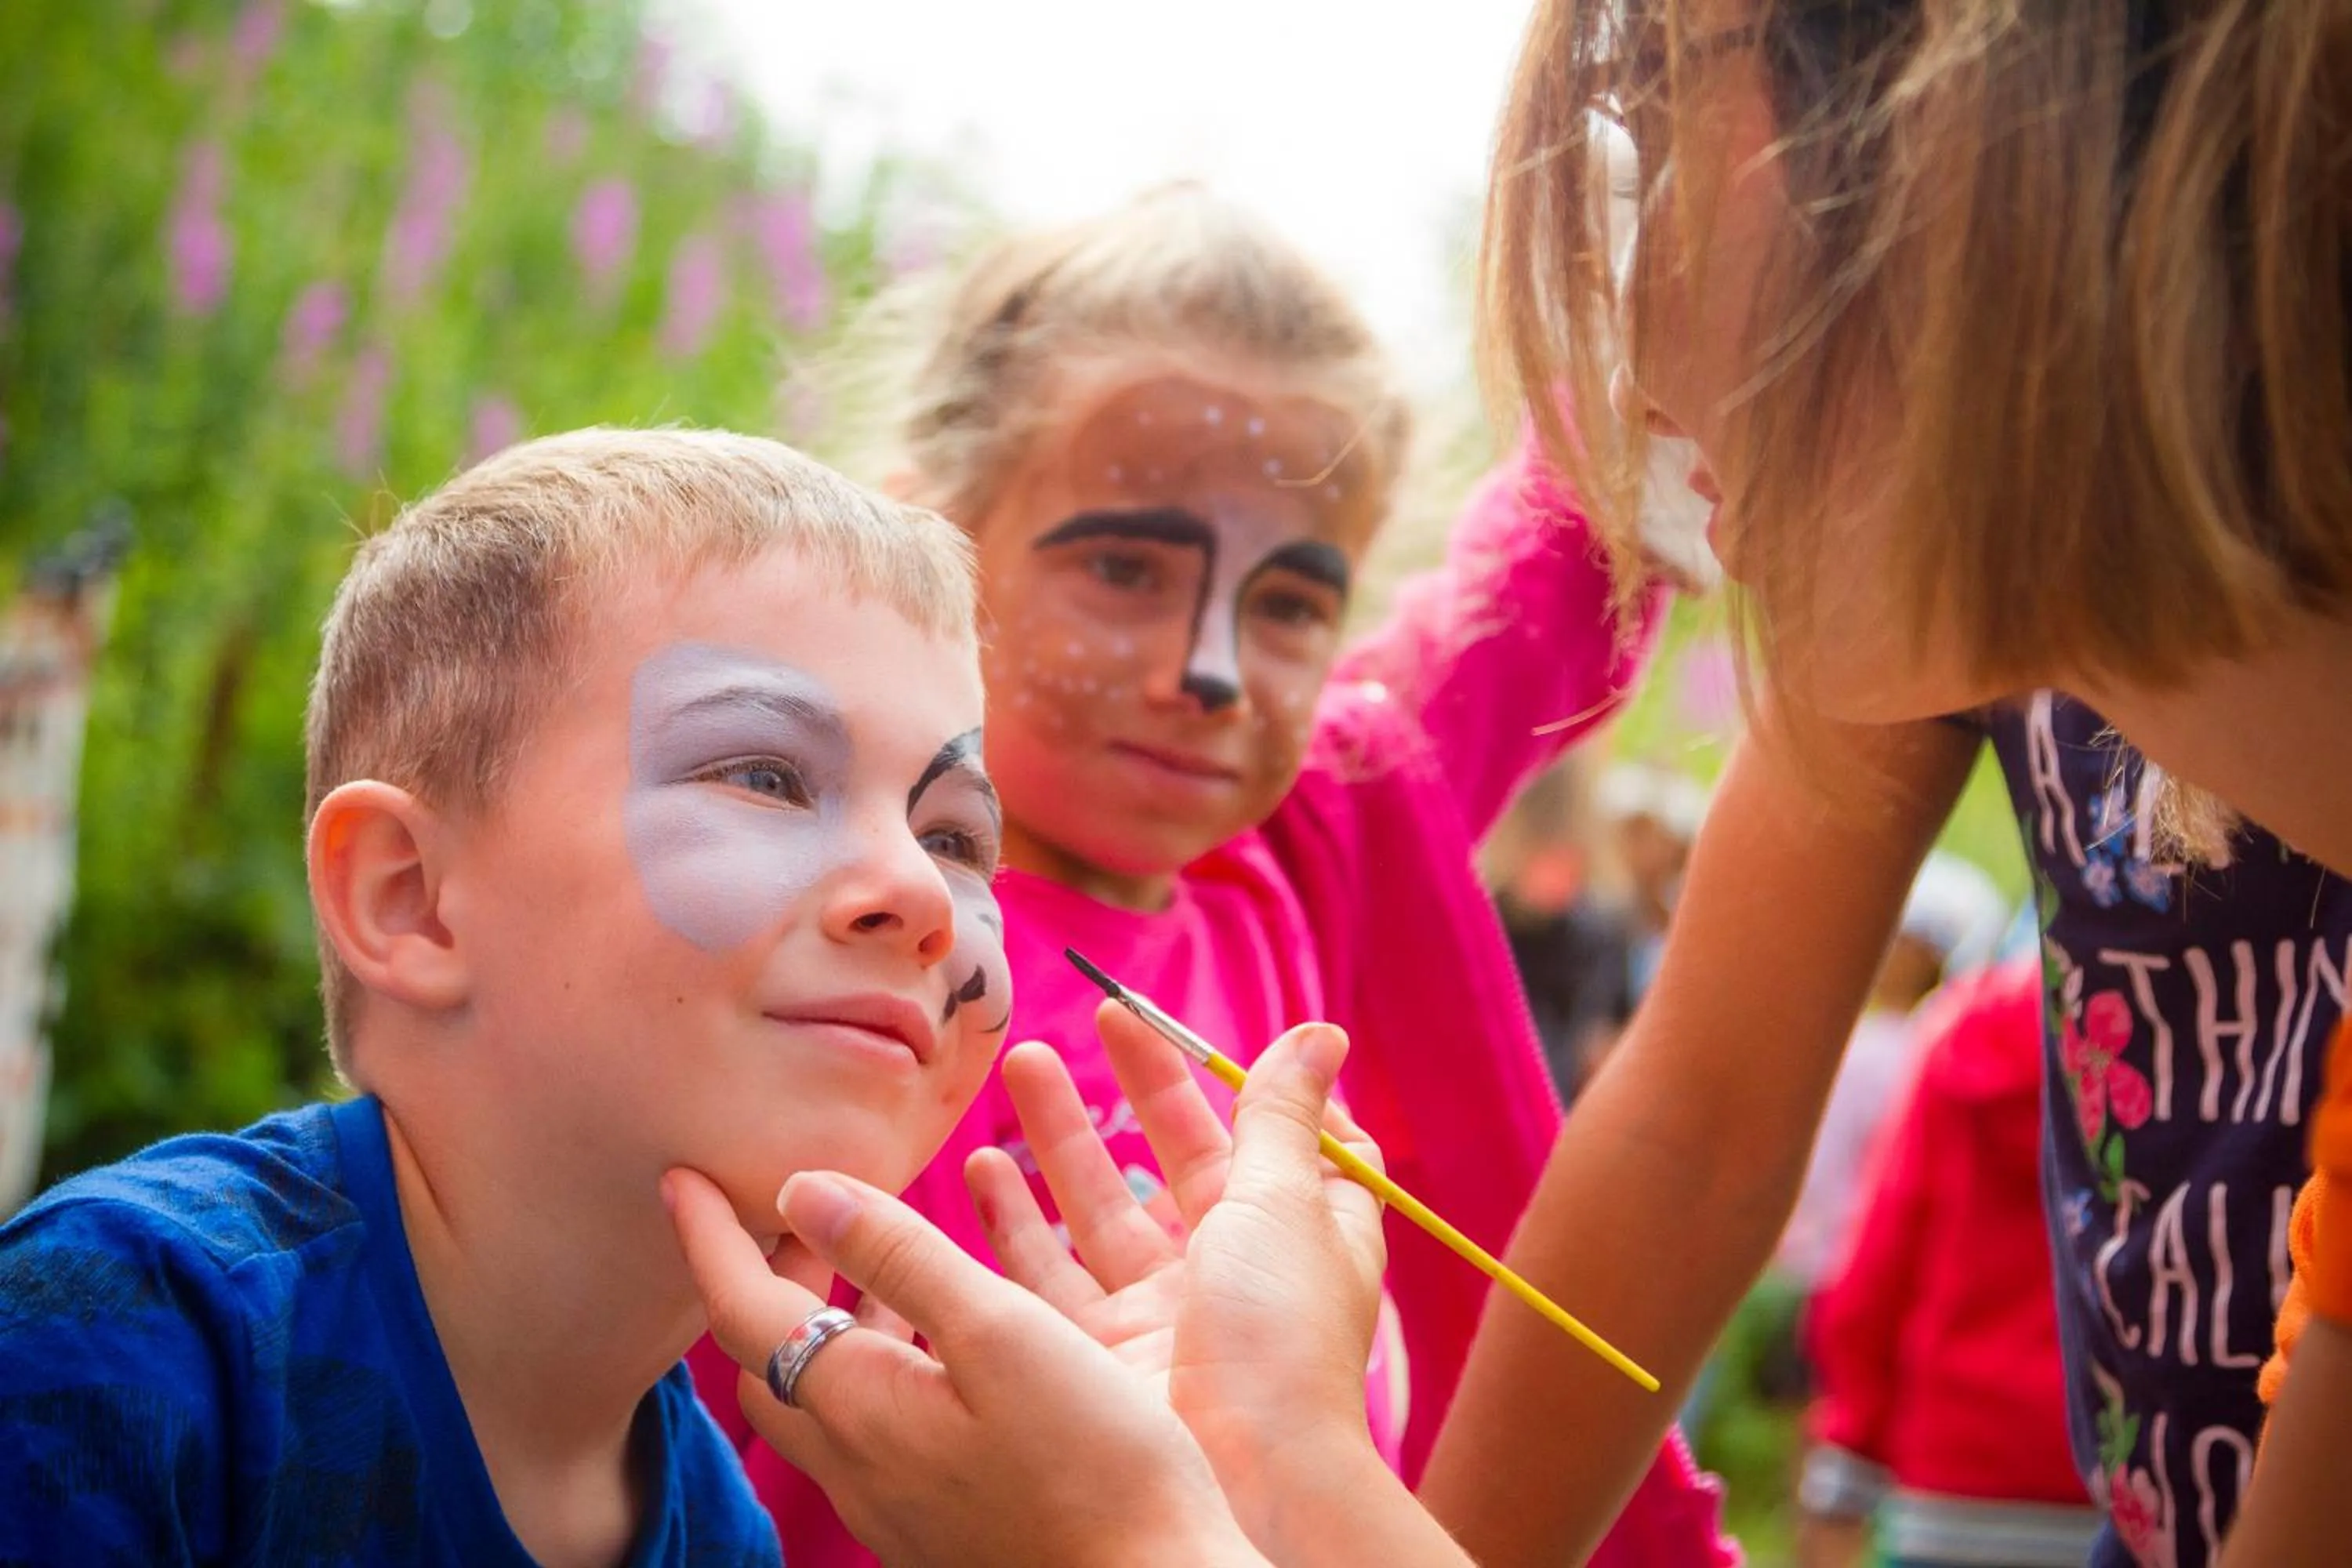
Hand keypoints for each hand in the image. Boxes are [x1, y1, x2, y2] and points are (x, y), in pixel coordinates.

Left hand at [664, 1165, 1264, 1567]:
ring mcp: (897, 1504)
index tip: (684, 1176)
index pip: (743, 1309)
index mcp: (858, 1407)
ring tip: (873, 1255)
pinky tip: (941, 1341)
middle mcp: (857, 1464)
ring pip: (825, 1398)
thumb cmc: (1095, 1464)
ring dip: (829, 1317)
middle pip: (772, 1358)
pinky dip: (880, 1361)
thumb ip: (902, 1254)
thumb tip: (805, 1191)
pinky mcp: (940, 1523)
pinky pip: (876, 1428)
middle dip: (767, 1274)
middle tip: (792, 1207)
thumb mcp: (1002, 1332)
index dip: (710, 1236)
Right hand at [973, 1005, 1392, 1543]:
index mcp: (1296, 1231)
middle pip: (1176, 1161)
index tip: (1182, 1032)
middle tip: (1085, 1018)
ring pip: (1104, 1208)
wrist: (1248, 1477)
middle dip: (1132, 1088)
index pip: (1269, 1140)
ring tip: (1020, 1065)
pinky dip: (1015, 1221)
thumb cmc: (1280, 1335)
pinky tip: (981, 1171)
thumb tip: (1322, 1032)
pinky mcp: (1104, 1355)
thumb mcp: (1287, 1201)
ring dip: (1062, 1138)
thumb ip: (1285, 1114)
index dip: (1227, 1084)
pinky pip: (1051, 1275)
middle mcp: (1232, 1271)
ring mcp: (1165, 1315)